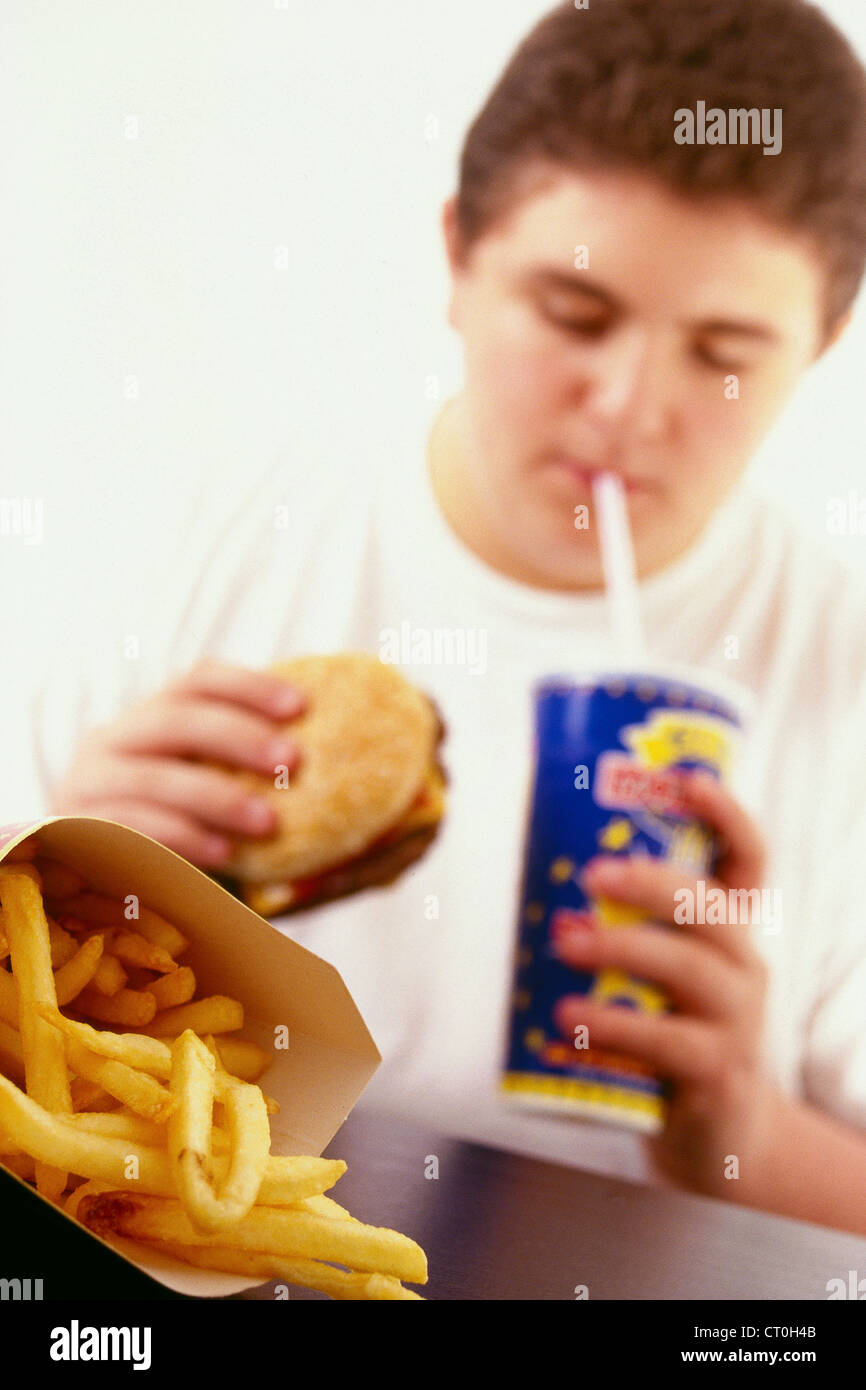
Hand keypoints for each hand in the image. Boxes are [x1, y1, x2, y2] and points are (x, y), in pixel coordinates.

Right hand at [51, 658, 305, 868]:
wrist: (89, 873)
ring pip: (155, 780)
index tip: (301, 706)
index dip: (249, 686)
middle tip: (293, 760)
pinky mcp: (80, 834)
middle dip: (239, 737)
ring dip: (217, 798)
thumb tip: (325, 758)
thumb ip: (240, 768)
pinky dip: (181, 838)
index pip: (199, 681)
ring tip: (268, 821)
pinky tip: (224, 853)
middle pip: (176, 721)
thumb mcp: (196, 784)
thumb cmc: (168, 825)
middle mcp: (111, 740)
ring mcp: (88, 786)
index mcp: (147, 716)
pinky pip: (133, 831)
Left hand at [552, 771, 780, 1198]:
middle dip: (653, 882)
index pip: (748, 859)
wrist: (718, 1134)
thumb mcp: (660, 975)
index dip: (726, 815)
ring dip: (623, 947)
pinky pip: (667, 1043)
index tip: (687, 780)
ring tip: (565, 942)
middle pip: (710, 906)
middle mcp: (743, 965)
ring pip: (689, 969)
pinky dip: (614, 1025)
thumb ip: (621, 927)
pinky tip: (569, 1018)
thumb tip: (532, 870)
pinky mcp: (715, 1074)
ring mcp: (736, 1021)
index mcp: (729, 929)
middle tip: (594, 872)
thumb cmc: (671, 1034)